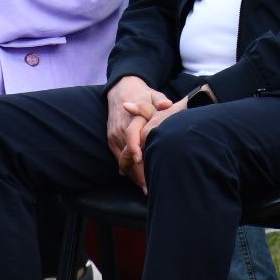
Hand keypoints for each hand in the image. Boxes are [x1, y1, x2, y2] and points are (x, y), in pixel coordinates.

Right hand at [105, 76, 171, 191]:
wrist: (122, 90)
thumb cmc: (143, 95)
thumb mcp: (154, 94)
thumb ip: (160, 100)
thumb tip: (167, 105)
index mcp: (131, 119)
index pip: (132, 139)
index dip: (138, 153)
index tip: (146, 166)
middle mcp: (120, 130)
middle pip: (127, 155)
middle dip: (138, 172)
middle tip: (150, 187)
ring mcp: (114, 136)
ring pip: (122, 160)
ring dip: (133, 174)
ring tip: (145, 188)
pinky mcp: (112, 140)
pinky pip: (118, 158)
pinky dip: (127, 169)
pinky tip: (137, 180)